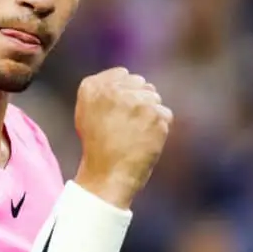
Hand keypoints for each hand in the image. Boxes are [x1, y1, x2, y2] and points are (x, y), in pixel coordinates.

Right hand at [73, 67, 172, 208]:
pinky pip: (165, 115)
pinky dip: (160, 129)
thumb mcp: (87, 112)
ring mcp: (136, 102)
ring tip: (135, 135)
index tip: (118, 113)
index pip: (123, 75)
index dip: (125, 93)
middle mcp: (114, 90)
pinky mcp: (155, 116)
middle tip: (127, 127)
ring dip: (151, 116)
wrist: (107, 176)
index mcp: (92, 87)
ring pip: (155, 99)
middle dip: (140, 102)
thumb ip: (103, 90)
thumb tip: (127, 76)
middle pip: (142, 85)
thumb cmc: (98, 147)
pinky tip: (145, 141)